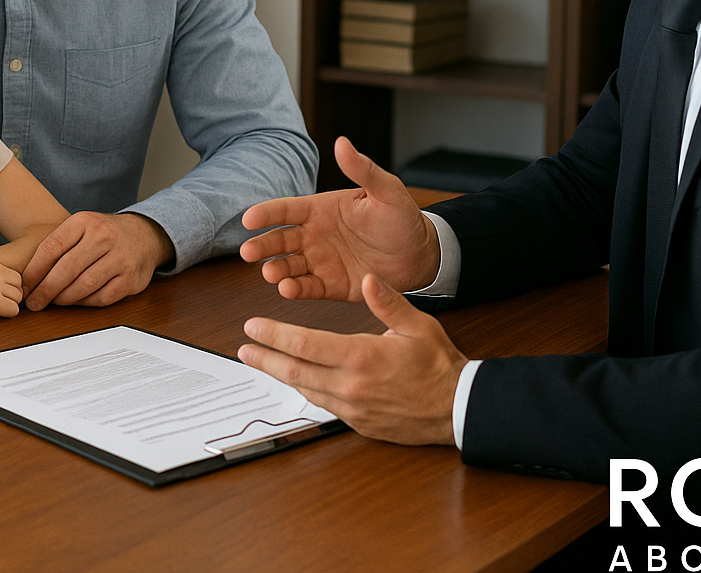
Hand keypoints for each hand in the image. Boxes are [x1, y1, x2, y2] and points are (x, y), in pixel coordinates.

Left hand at [21, 212, 174, 308]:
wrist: (145, 235)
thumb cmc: (104, 235)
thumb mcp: (81, 227)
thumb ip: (57, 245)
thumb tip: (27, 277)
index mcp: (85, 221)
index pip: (52, 247)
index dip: (34, 270)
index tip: (24, 285)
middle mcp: (104, 236)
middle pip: (67, 269)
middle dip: (45, 289)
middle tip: (33, 302)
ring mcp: (120, 258)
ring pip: (84, 285)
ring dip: (64, 298)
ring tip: (54, 301)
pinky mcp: (131, 278)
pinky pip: (101, 297)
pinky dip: (85, 302)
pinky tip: (77, 301)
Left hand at [238, 274, 466, 444]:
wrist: (457, 409)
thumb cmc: (439, 366)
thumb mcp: (417, 326)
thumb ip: (388, 302)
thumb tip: (366, 278)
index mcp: (361, 356)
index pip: (304, 344)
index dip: (274, 335)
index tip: (253, 327)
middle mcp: (350, 385)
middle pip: (295, 371)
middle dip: (265, 359)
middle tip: (243, 349)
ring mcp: (352, 407)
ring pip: (305, 390)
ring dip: (280, 375)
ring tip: (261, 363)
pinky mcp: (358, 422)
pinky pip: (323, 404)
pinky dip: (305, 390)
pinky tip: (296, 381)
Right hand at [239, 136, 439, 301]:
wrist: (421, 255)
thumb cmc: (402, 219)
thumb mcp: (386, 191)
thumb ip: (363, 170)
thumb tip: (342, 142)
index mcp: (321, 209)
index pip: (286, 209)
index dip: (266, 213)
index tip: (249, 218)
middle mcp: (314, 235)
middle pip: (279, 240)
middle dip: (262, 245)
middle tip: (248, 252)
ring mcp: (320, 261)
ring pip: (288, 266)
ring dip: (276, 269)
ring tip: (270, 274)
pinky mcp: (330, 285)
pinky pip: (307, 287)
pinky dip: (295, 289)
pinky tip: (287, 289)